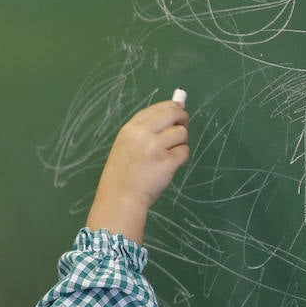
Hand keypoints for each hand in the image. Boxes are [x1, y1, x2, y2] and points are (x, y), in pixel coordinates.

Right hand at [85, 98, 189, 243]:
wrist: (120, 198)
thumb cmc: (123, 174)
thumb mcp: (125, 145)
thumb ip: (145, 129)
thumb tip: (173, 109)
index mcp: (130, 129)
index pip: (157, 108)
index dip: (171, 108)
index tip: (178, 112)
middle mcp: (142, 134)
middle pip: (173, 113)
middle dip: (182, 118)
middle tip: (182, 127)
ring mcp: (155, 147)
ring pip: (182, 133)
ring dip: (180, 143)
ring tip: (168, 155)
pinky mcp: (167, 162)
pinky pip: (185, 151)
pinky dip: (180, 158)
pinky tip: (169, 166)